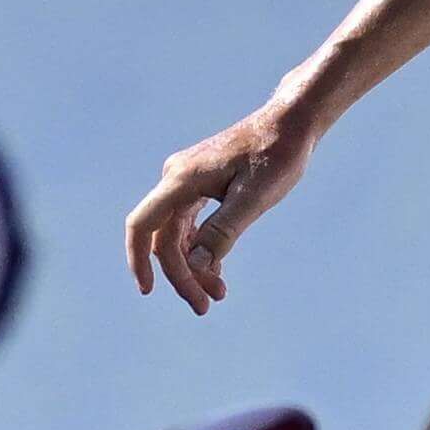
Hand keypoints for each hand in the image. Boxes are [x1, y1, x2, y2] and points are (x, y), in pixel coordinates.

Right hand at [128, 97, 321, 313]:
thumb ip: (225, 230)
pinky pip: (190, 224)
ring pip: (178, 234)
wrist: (291, 123)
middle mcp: (176, 179)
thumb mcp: (255, 197)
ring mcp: (186, 182)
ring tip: (217, 294)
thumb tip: (198, 264)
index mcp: (181, 180)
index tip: (149, 291)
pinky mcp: (200, 185)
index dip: (139, 260)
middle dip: (182, 274)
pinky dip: (201, 248)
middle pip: (164, 237)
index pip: (144, 225)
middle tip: (205, 306)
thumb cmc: (277, 155)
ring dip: (193, 265)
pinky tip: (216, 271)